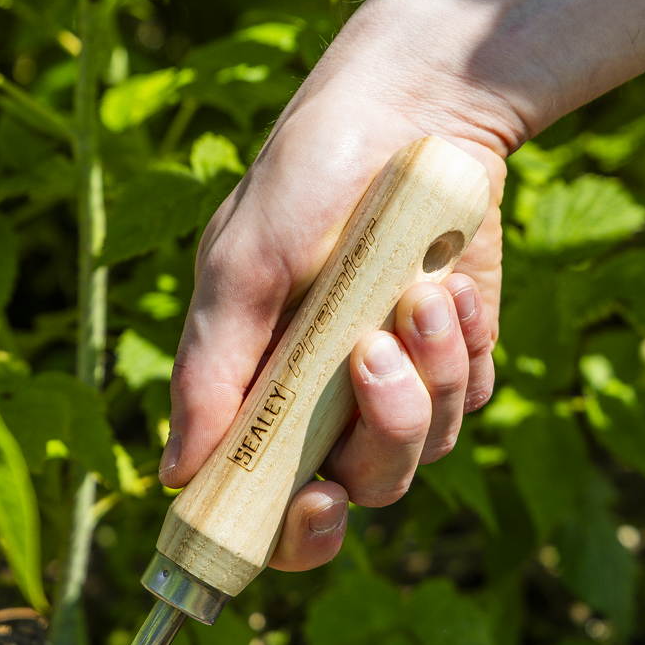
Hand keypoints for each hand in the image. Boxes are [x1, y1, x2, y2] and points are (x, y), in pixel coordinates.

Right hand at [160, 0, 512, 571]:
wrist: (411, 111)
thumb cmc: (303, 182)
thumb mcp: (240, 270)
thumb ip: (210, 371)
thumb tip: (174, 473)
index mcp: (259, 396)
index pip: (269, 506)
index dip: (292, 533)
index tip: (316, 504)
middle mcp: (324, 408)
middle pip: (362, 488)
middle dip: (381, 433)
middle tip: (371, 352)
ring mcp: (393, 387)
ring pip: (425, 447)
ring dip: (429, 374)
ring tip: (418, 292)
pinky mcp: (455, 359)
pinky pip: (471, 398)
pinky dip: (462, 347)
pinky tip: (445, 283)